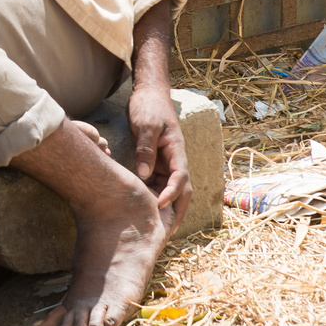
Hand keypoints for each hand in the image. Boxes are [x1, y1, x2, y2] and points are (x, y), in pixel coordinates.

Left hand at [127, 82, 190, 226]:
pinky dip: (154, 195)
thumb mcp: (144, 125)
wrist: (148, 94)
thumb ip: (145, 148)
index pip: (180, 177)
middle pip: (181, 188)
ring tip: (155, 226)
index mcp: (176, 150)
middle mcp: (174, 158)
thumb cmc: (148, 106)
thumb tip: (144, 175)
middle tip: (167, 231)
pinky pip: (158, 182)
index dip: (172, 193)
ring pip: (170, 188)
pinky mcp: (156, 161)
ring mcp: (166, 161)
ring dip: (165, 205)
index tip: (160, 205)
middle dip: (177, 210)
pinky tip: (144, 208)